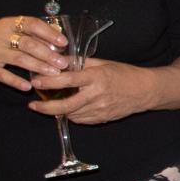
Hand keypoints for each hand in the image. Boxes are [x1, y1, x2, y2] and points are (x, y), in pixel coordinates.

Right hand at [0, 15, 67, 90]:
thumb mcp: (4, 28)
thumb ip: (26, 31)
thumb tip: (54, 35)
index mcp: (8, 24)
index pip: (32, 25)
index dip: (49, 33)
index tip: (63, 42)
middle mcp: (0, 37)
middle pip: (28, 44)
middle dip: (48, 54)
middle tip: (64, 63)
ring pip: (19, 59)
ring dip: (38, 67)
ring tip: (54, 74)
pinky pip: (2, 76)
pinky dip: (15, 81)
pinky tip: (28, 87)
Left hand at [27, 58, 153, 123]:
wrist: (145, 91)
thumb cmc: (124, 73)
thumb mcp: (104, 63)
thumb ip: (81, 63)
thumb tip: (60, 60)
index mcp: (96, 78)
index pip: (68, 80)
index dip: (49, 82)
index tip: (36, 82)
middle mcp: (96, 95)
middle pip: (65, 106)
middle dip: (46, 107)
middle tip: (34, 105)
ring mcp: (99, 110)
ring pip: (71, 114)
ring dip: (58, 110)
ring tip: (51, 104)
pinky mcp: (102, 119)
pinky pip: (80, 120)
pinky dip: (72, 115)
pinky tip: (71, 108)